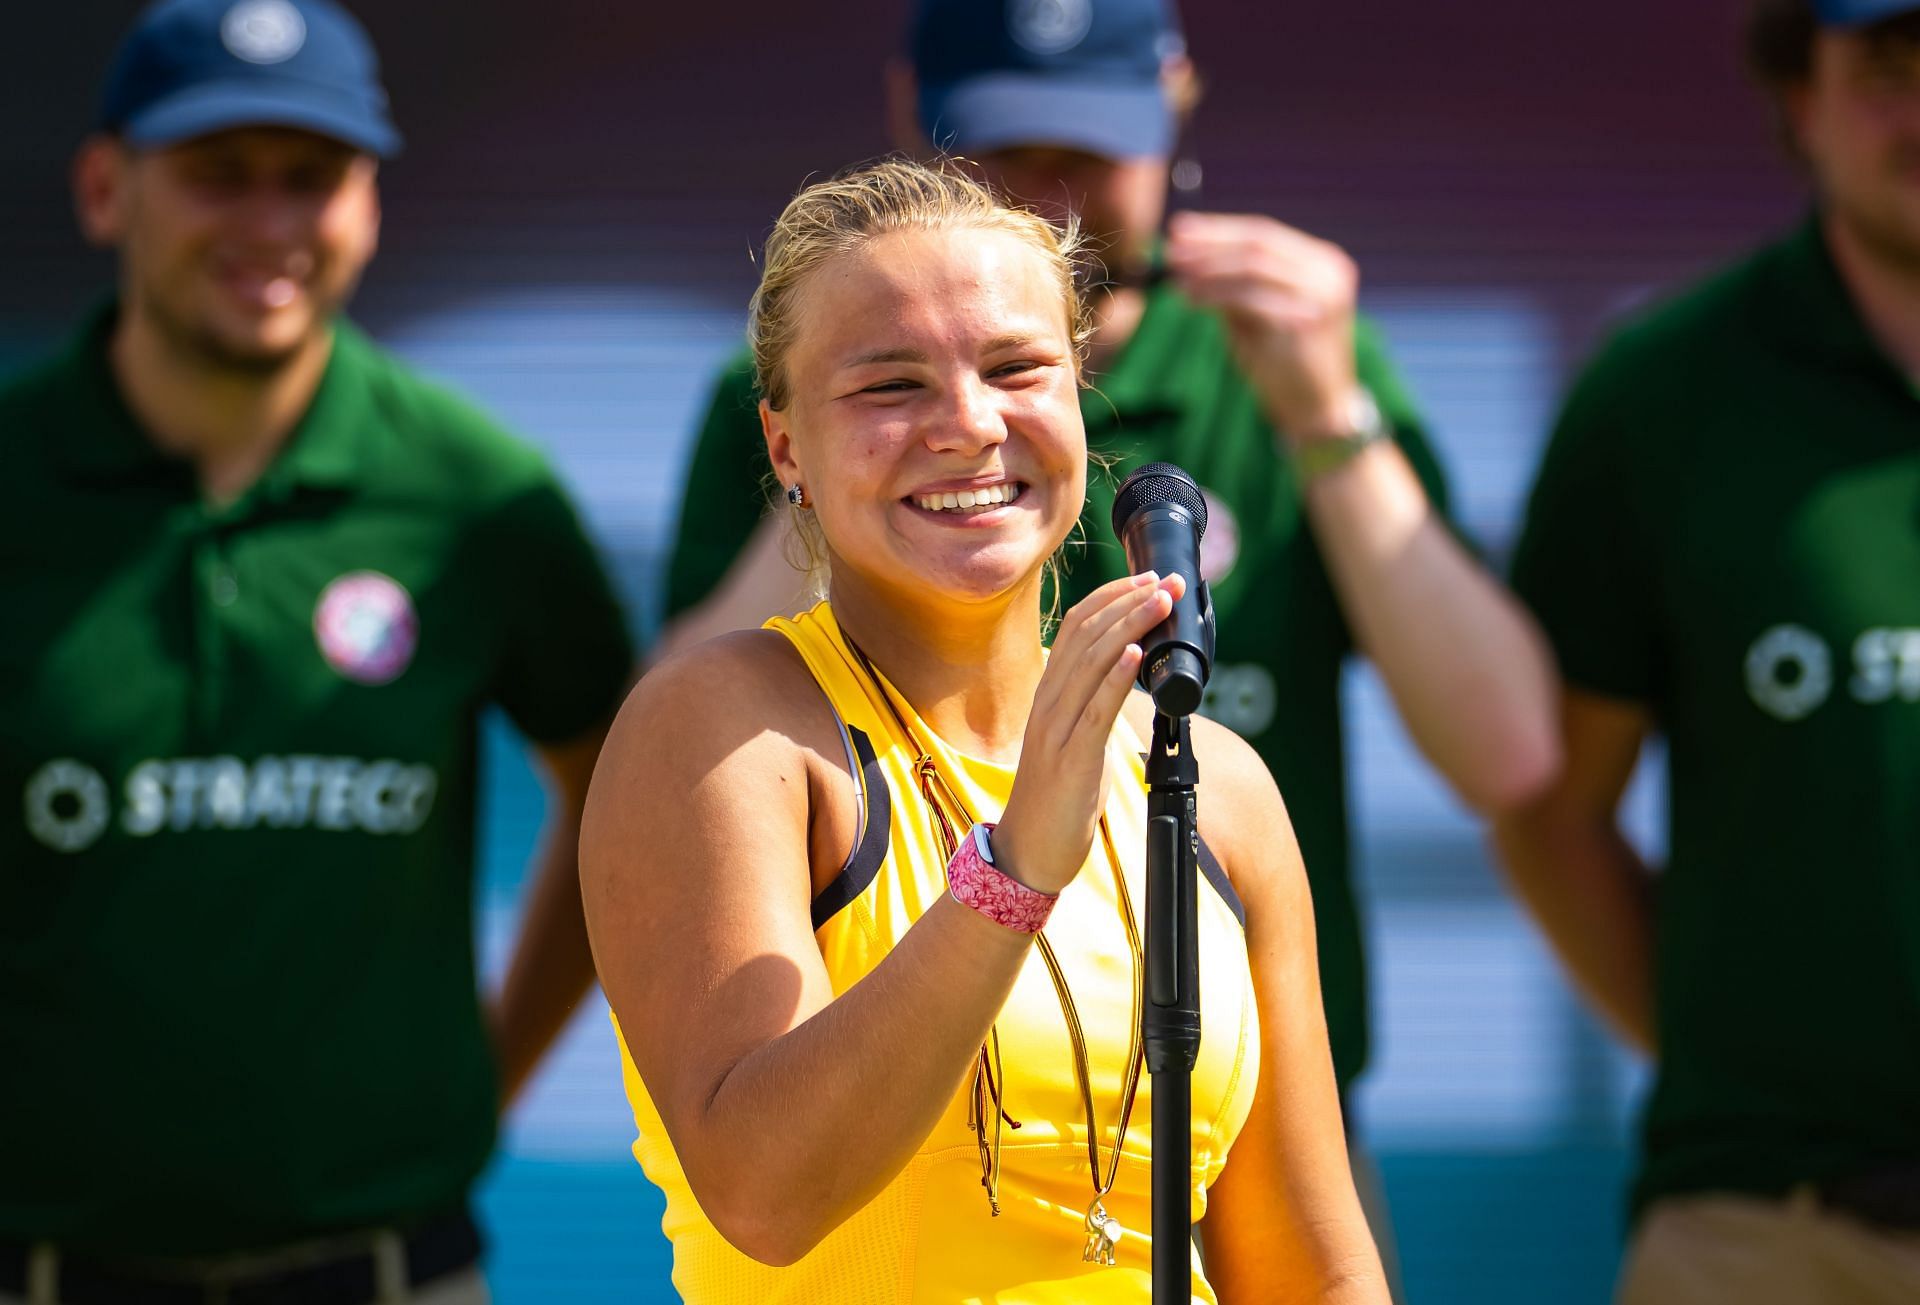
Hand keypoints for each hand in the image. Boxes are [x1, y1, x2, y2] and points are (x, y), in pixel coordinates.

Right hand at [994, 571, 1184, 894]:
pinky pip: (1094, 711)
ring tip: (1161, 601)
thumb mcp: (1077, 740)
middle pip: (1087, 636)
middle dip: (1130, 601)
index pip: (1078, 628)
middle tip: (1169, 581)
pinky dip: (1116, 678)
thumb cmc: (1058, 799)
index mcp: (1050, 695)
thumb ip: (1094, 706)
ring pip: (1092, 663)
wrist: (1028, 854)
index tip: (1148, 579)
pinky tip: (1137, 655)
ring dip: (1130, 626)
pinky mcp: (1071, 761)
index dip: (1113, 598)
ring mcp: (1056, 731)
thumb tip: (1127, 675)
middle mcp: (1048, 704)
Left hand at [1164, 210, 1361, 440]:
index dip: (1218, 229)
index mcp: (1321, 261)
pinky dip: (1216, 295)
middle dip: (1210, 244)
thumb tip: (1189, 258)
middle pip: (1258, 242)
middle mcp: (1327, 270)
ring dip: (1209, 269)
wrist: (1316, 410)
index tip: (1178, 231)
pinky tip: (1191, 300)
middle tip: (1171, 251)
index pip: (1263, 233)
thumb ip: (1234, 285)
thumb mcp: (1258, 315)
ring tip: (1176, 277)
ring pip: (1254, 265)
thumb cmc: (1285, 363)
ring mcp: (1322, 293)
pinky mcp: (1307, 320)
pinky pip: (1252, 297)